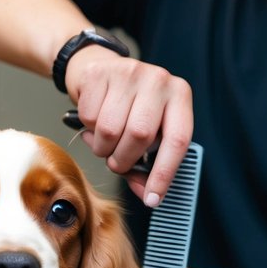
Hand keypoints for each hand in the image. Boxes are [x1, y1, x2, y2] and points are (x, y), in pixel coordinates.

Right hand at [63, 47, 192, 206]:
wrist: (98, 69)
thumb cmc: (126, 107)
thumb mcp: (145, 132)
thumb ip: (147, 164)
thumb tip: (148, 196)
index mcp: (179, 95)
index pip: (178, 140)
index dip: (164, 174)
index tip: (153, 199)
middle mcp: (159, 80)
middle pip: (140, 135)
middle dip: (123, 159)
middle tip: (117, 161)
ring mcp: (129, 72)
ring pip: (110, 130)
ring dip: (103, 147)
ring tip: (105, 140)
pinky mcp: (100, 73)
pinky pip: (89, 117)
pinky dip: (87, 128)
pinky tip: (94, 119)